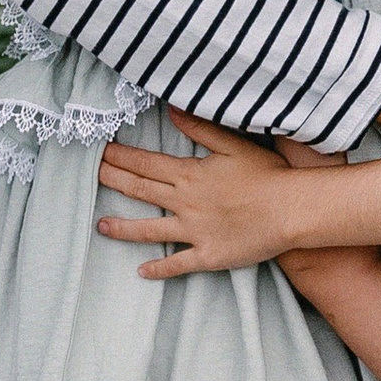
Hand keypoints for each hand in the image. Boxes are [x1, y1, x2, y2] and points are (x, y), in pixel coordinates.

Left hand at [98, 117, 299, 278]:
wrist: (291, 210)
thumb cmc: (267, 175)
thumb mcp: (233, 144)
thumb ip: (200, 127)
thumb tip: (172, 108)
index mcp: (188, 175)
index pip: (145, 164)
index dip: (120, 157)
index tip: (100, 151)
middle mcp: (184, 203)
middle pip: (140, 190)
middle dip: (112, 181)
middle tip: (90, 175)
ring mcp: (194, 232)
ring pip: (149, 230)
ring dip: (122, 228)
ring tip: (101, 226)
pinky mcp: (208, 255)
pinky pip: (177, 264)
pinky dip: (159, 269)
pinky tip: (141, 272)